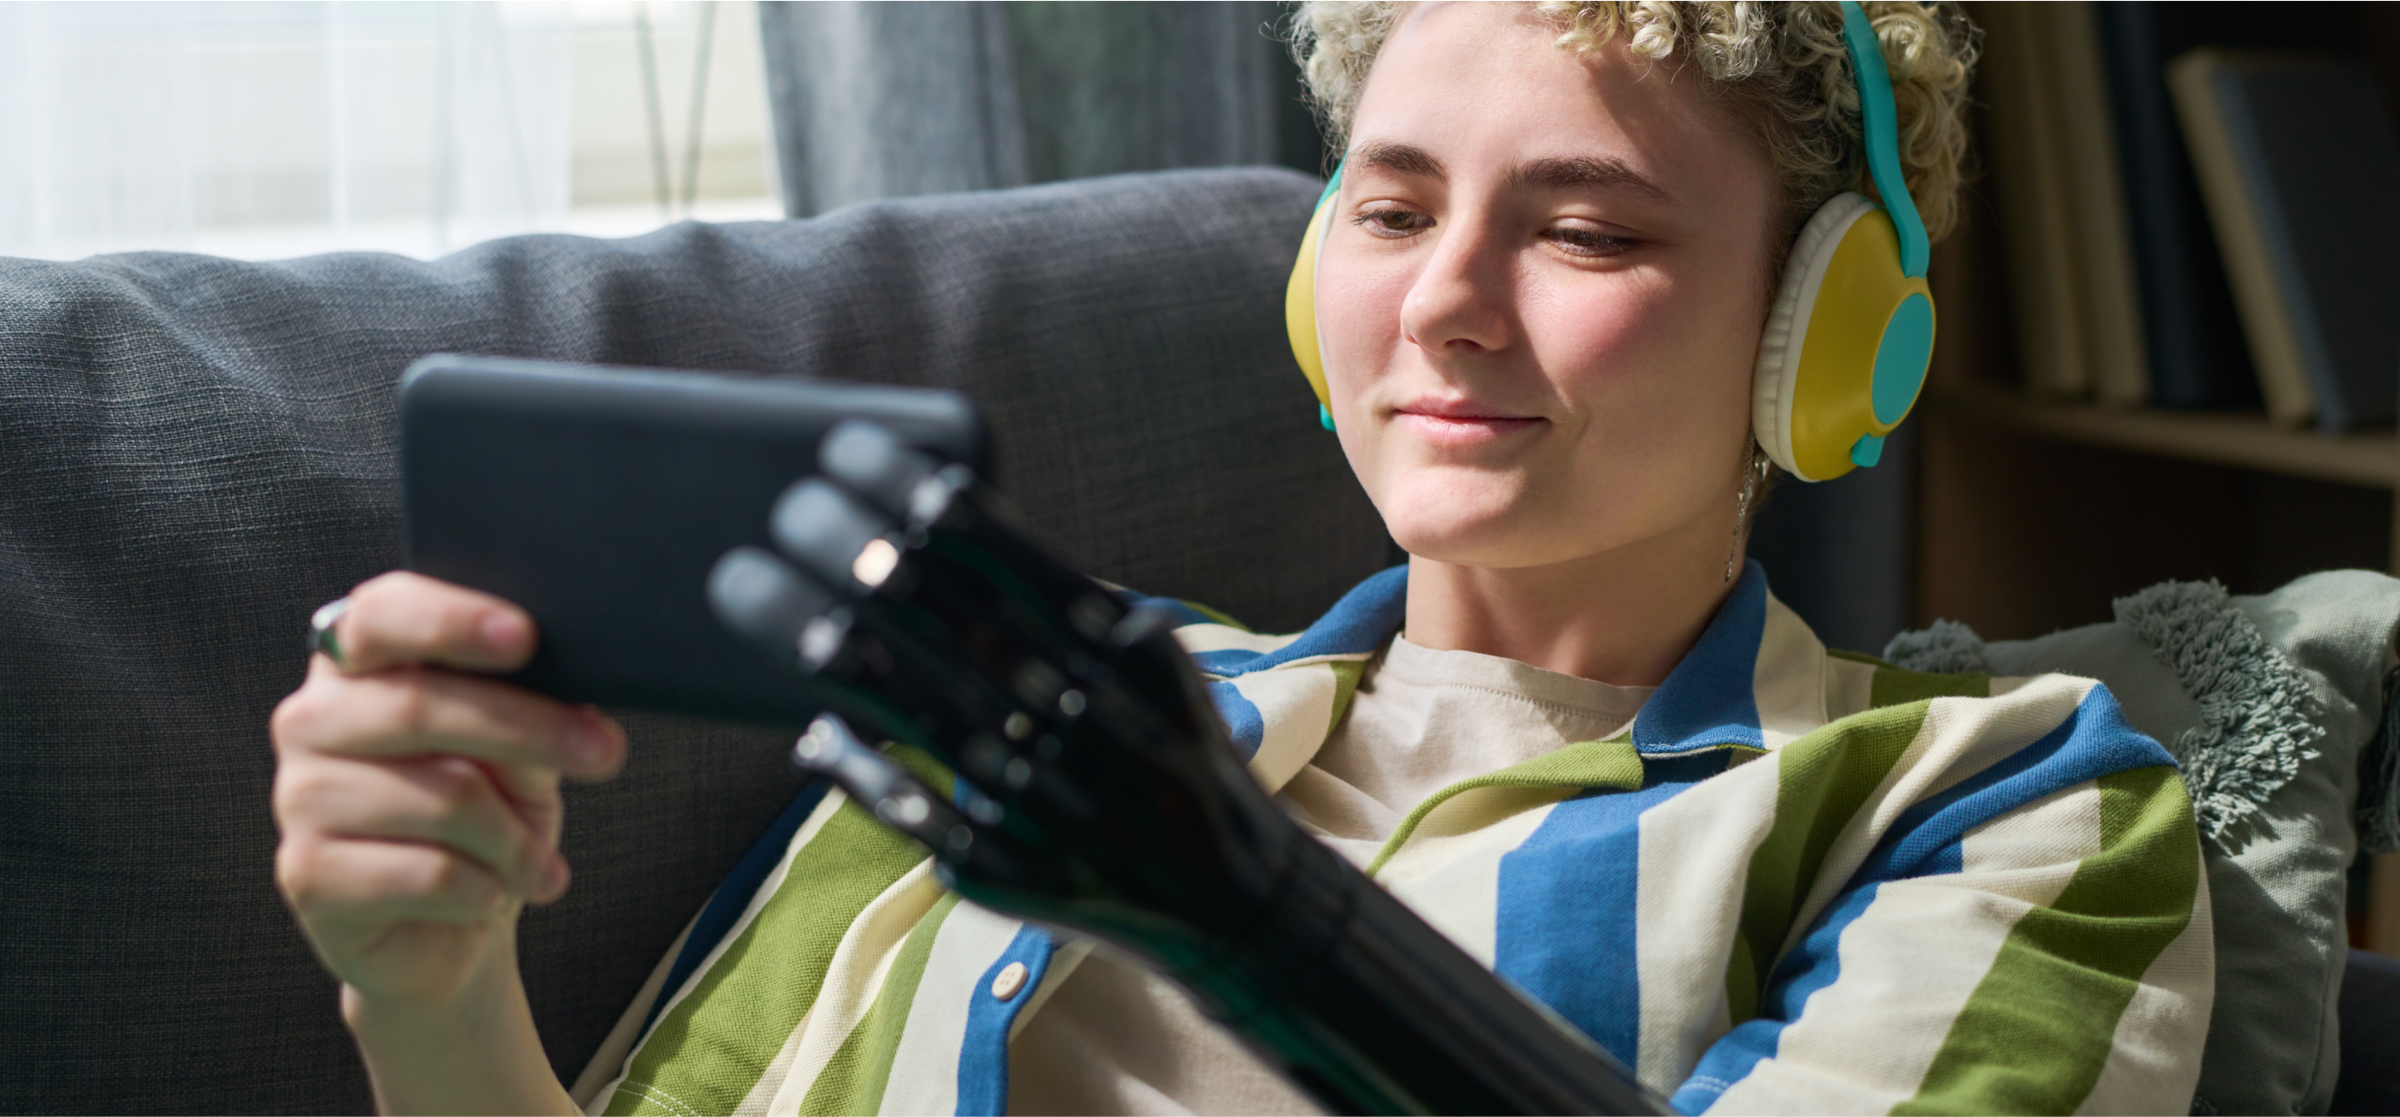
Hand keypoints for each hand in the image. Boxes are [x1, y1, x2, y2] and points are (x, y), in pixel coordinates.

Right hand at [270, 571, 626, 1007]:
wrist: (451, 925)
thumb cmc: (487, 813)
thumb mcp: (520, 748)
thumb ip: (526, 704)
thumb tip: (572, 681)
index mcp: (357, 661)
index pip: (382, 614)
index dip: (451, 621)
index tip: (525, 636)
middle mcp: (311, 719)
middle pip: (419, 708)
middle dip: (530, 729)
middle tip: (606, 752)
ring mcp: (299, 797)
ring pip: (441, 799)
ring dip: (516, 839)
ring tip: (542, 866)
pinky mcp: (306, 874)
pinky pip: (428, 873)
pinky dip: (485, 888)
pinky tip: (493, 896)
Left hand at [708, 423, 1660, 1115]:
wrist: (1227, 893)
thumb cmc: (1166, 747)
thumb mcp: (1151, 660)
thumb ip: (1066, 603)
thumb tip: (952, 536)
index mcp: (1117, 654)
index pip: (1006, 559)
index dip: (924, 503)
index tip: (852, 453)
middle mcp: (1080, 720)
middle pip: (951, 624)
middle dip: (859, 555)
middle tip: (787, 505)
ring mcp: (1042, 799)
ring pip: (924, 714)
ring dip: (838, 653)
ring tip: (762, 599)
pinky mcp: (1007, 872)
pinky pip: (916, 814)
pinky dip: (858, 770)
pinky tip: (808, 731)